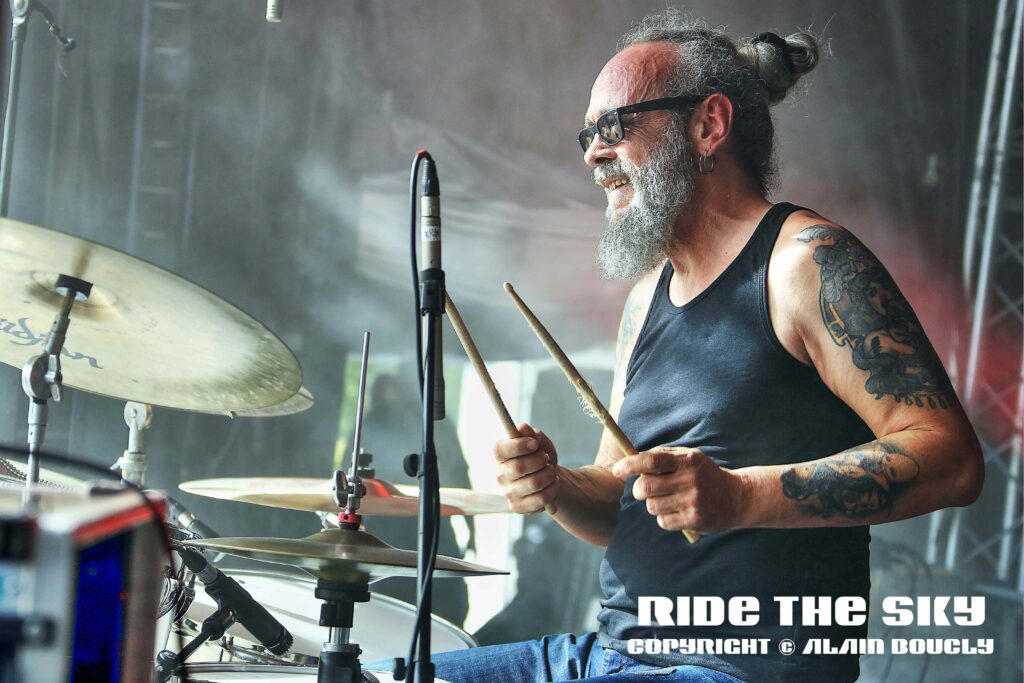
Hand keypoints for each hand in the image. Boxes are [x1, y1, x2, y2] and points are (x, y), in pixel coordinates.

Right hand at [493, 423, 559, 513]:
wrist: (548, 479)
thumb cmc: (540, 457)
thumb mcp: (539, 443)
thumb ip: (532, 435)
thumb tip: (523, 428)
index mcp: (501, 455)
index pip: (501, 449)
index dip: (518, 445)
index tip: (535, 443)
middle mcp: (500, 474)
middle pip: (519, 467)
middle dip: (539, 460)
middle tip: (546, 458)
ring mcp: (508, 492)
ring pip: (533, 484)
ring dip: (549, 475)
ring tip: (552, 471)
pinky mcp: (518, 507)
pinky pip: (540, 500)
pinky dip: (552, 490)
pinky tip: (553, 484)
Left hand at [610, 447, 746, 532]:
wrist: (737, 498)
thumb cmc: (704, 474)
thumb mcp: (689, 457)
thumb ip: (663, 456)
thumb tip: (631, 460)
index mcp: (687, 460)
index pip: (651, 461)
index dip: (630, 465)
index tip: (617, 470)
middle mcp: (690, 480)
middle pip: (646, 487)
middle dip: (638, 490)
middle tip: (642, 490)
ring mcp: (693, 501)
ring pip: (651, 506)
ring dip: (652, 504)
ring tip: (667, 500)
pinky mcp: (694, 520)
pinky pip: (663, 521)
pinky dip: (664, 518)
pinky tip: (676, 511)